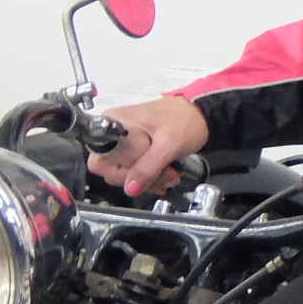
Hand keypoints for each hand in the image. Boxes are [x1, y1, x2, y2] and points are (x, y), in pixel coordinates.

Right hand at [87, 96, 209, 198]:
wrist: (202, 114)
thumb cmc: (185, 121)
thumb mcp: (168, 145)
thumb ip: (148, 168)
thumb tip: (130, 189)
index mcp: (113, 123)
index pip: (100, 162)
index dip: (121, 173)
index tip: (144, 173)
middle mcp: (112, 132)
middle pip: (112, 170)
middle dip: (140, 178)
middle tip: (166, 175)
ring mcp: (123, 141)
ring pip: (125, 172)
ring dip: (149, 179)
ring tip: (171, 173)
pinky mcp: (135, 147)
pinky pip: (134, 168)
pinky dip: (150, 175)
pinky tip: (166, 173)